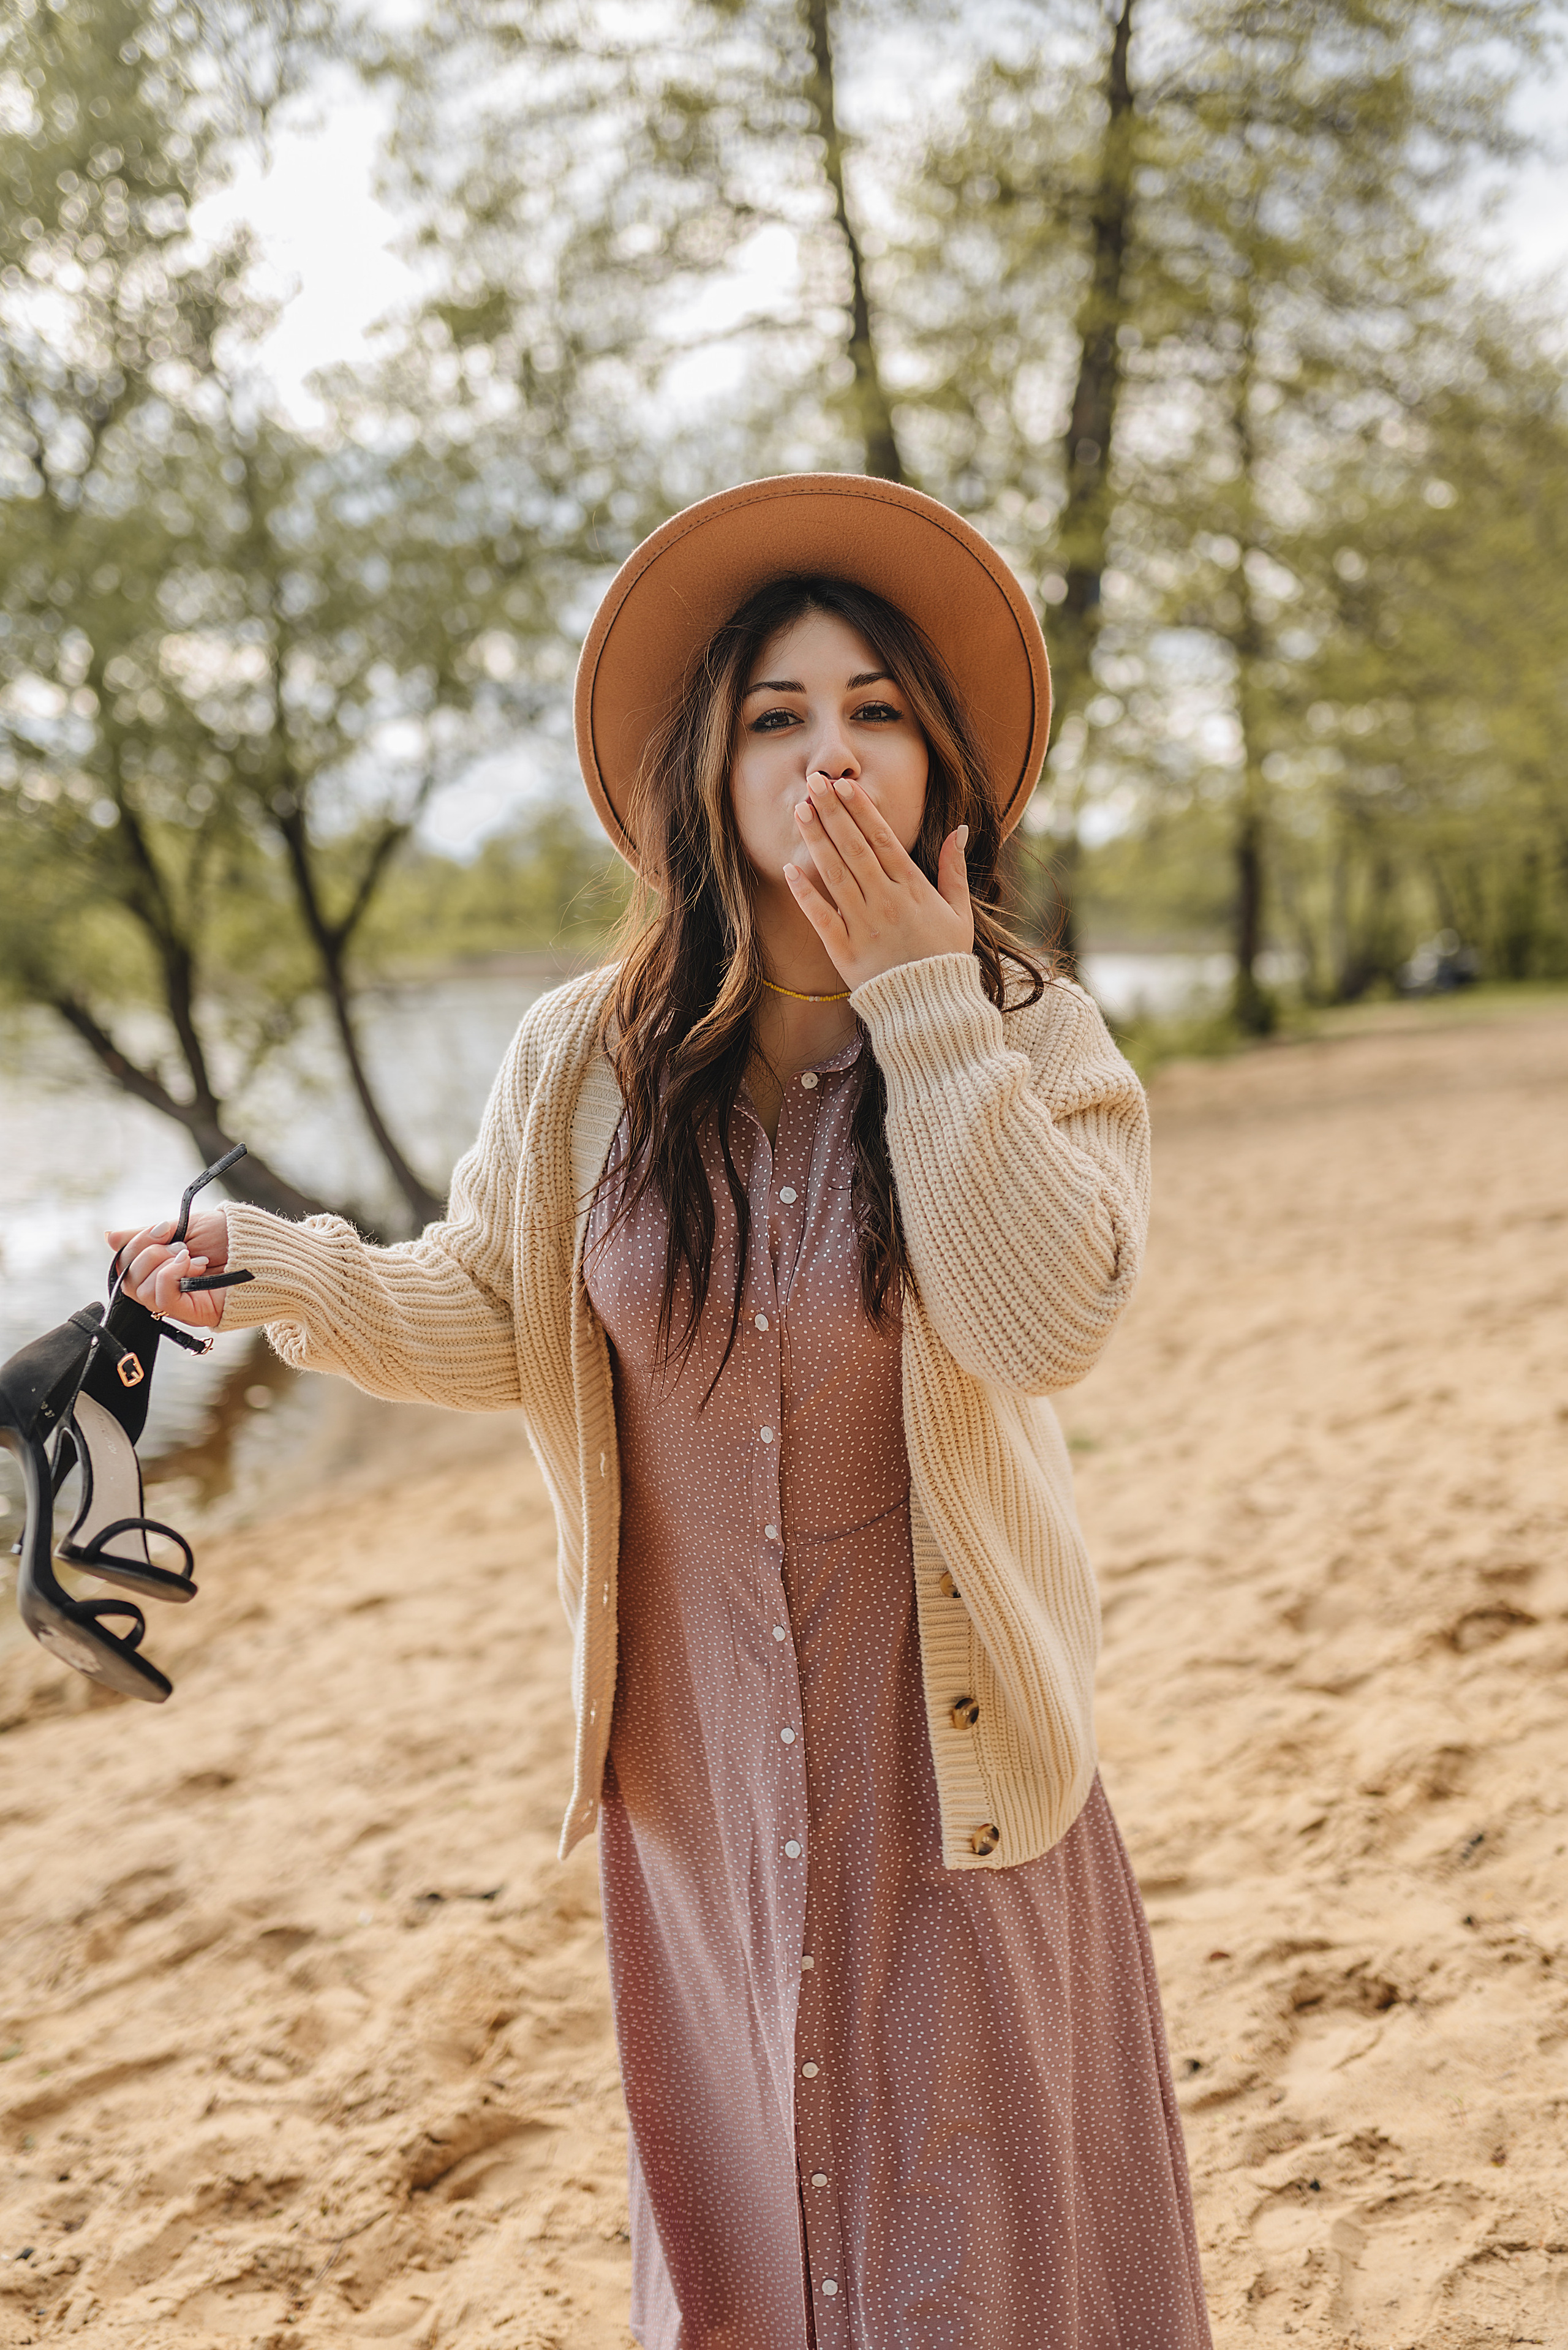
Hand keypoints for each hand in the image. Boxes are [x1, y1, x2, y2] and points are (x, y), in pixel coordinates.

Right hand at [105, 1208, 230, 1328]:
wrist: (267, 1247)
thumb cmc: (232, 1237)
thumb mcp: (184, 1228)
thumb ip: (147, 1236)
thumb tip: (109, 1238)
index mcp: (161, 1268)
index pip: (126, 1266)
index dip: (133, 1247)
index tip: (161, 1230)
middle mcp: (166, 1289)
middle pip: (128, 1281)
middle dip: (147, 1254)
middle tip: (178, 1244)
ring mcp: (179, 1304)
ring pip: (141, 1292)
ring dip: (161, 1264)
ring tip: (190, 1256)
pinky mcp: (194, 1314)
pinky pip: (162, 1300)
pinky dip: (170, 1277)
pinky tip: (191, 1265)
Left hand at [785, 770, 972, 988]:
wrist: (930, 1009)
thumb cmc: (944, 958)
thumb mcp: (959, 912)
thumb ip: (954, 869)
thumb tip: (959, 829)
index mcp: (912, 888)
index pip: (882, 839)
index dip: (861, 810)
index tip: (844, 784)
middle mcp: (885, 901)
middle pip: (854, 847)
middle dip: (833, 812)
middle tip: (814, 782)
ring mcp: (862, 924)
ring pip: (835, 874)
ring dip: (816, 840)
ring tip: (800, 810)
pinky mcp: (843, 950)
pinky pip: (820, 916)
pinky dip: (805, 893)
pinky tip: (790, 867)